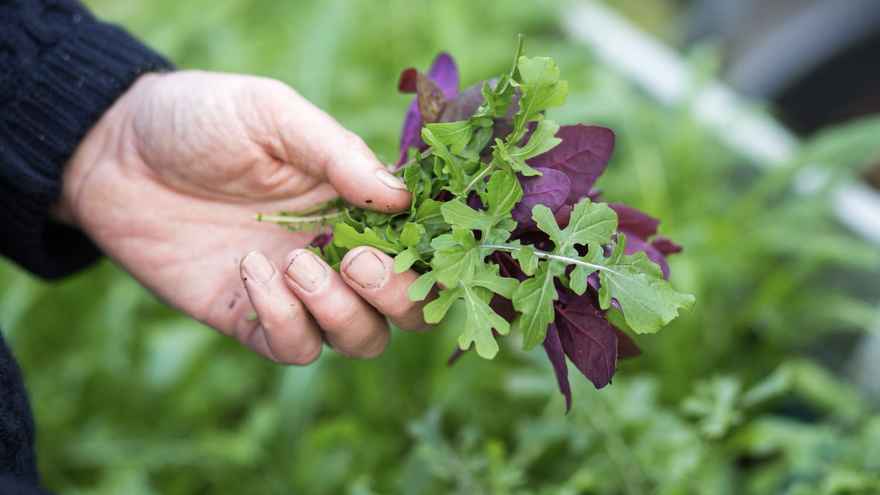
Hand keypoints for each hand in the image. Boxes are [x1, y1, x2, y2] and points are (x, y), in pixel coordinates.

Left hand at [58, 71, 428, 363]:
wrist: (115, 152)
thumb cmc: (203, 119)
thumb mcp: (274, 115)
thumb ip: (339, 154)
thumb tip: (402, 198)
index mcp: (358, 203)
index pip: (422, 246)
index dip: (430, 254)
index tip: (406, 239)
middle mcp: (340, 252)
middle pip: (406, 310)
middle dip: (397, 296)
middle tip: (358, 263)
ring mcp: (297, 291)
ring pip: (359, 339)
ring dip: (341, 312)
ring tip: (296, 262)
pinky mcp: (250, 317)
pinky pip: (292, 347)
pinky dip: (284, 320)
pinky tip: (251, 270)